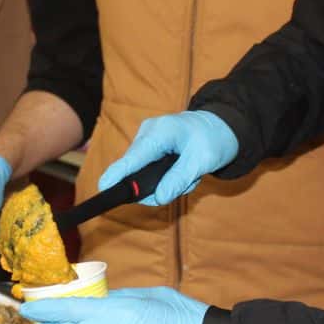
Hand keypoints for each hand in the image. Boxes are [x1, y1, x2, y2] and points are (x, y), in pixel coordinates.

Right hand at [97, 110, 237, 206]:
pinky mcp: (148, 145)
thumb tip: (160, 197)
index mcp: (160, 132)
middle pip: (137, 169)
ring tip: (189, 176)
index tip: (103, 187)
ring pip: (143, 172)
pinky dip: (164, 176)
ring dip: (165, 182)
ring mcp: (146, 138)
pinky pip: (148, 168)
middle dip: (157, 185)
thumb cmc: (213, 140)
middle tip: (185, 185)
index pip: (134, 157)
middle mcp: (148, 132)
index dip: (118, 174)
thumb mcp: (202, 161)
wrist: (220, 126)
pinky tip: (182, 172)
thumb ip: (180, 179)